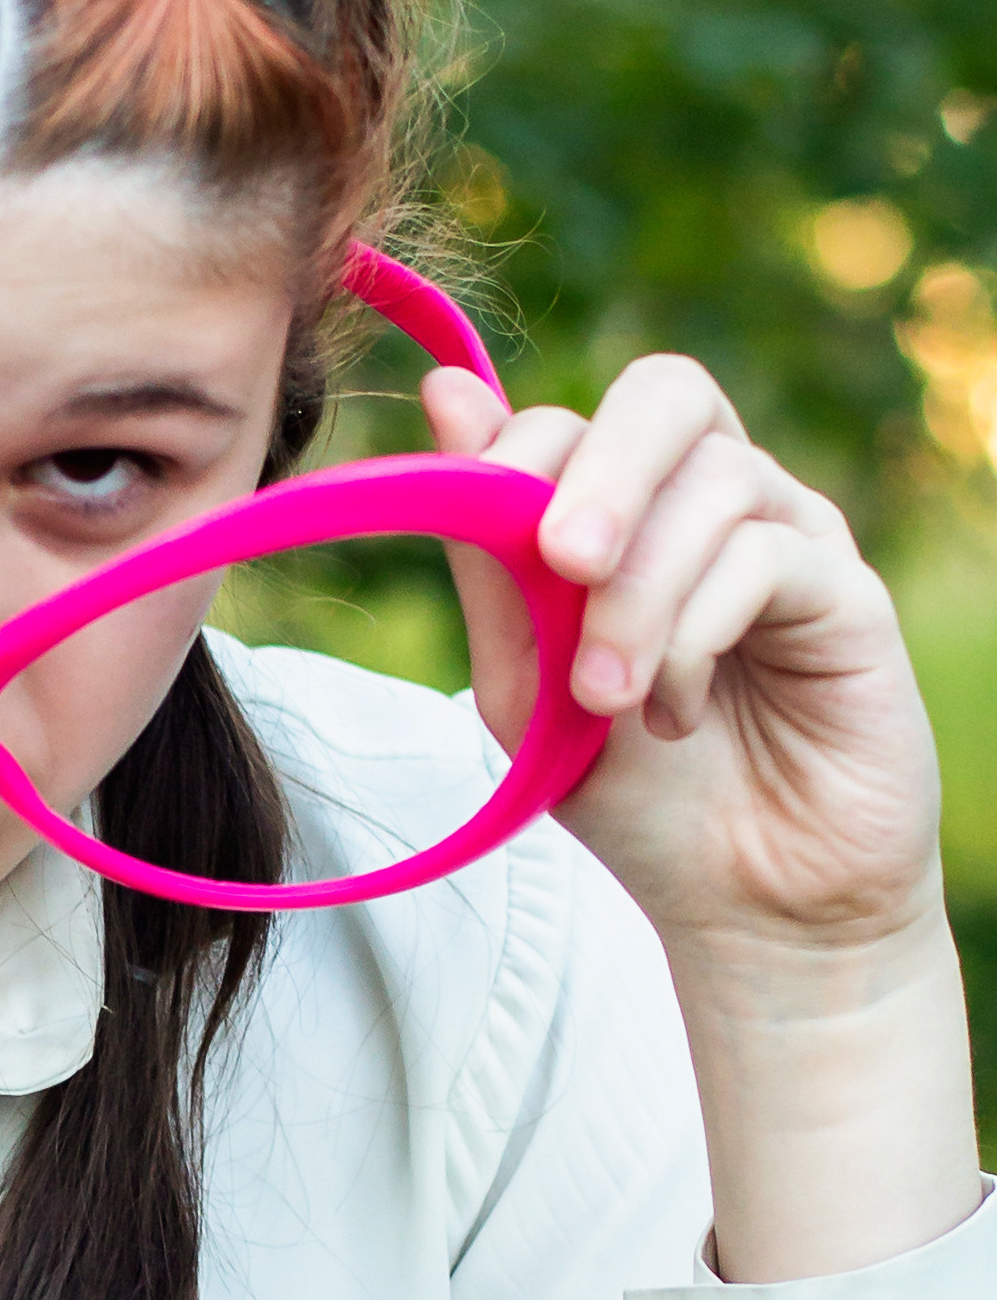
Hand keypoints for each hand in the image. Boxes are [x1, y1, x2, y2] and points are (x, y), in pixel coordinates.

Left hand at [421, 353, 941, 957]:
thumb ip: (488, 554)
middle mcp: (717, 504)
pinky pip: (769, 558)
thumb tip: (447, 390)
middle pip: (668, 393)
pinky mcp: (851, 593)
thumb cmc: (637, 793)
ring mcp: (793, 539)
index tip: (477, 518)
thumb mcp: (525, 683)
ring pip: (714, 484)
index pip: (577, 417)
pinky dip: (697, 633)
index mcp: (631, 513)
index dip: (518, 450)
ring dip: (637, 594)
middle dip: (599, 471)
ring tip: (607, 698)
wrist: (746, 909)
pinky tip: (676, 711)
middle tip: (561, 560)